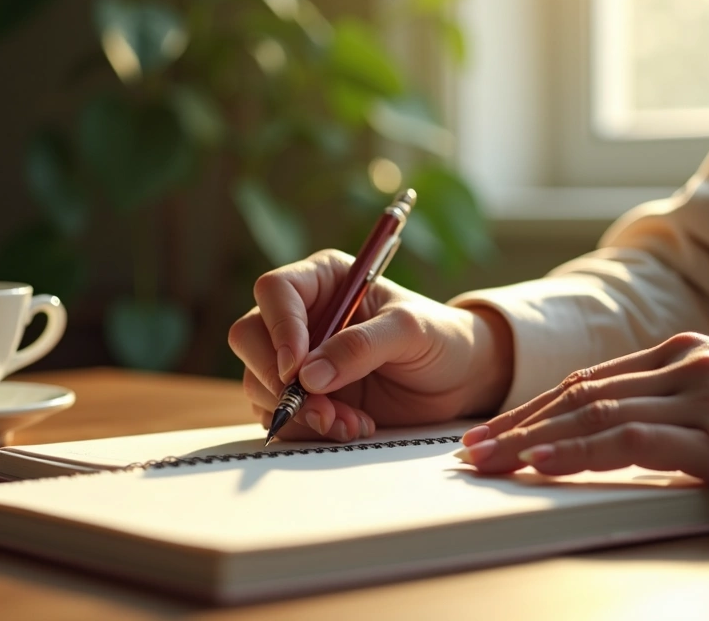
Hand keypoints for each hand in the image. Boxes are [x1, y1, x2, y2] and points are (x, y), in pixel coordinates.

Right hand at [228, 249, 512, 441]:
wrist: (459, 379)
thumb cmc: (440, 338)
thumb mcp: (411, 331)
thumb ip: (362, 346)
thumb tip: (310, 376)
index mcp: (325, 280)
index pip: (276, 291)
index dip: (279, 329)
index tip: (298, 370)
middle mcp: (302, 316)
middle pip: (250, 338)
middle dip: (279, 380)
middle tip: (320, 407)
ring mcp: (298, 359)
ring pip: (260, 382)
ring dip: (299, 411)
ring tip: (350, 421)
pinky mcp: (304, 396)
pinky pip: (280, 414)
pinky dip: (308, 428)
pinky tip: (350, 425)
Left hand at [456, 332, 708, 508]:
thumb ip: (678, 410)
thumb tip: (623, 441)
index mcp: (682, 356)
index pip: (588, 382)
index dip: (534, 408)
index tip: (495, 432)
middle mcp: (682, 368)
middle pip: (577, 394)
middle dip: (516, 424)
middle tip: (470, 451)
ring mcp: (700, 398)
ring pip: (592, 413)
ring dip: (530, 439)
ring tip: (487, 462)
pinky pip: (631, 439)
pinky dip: (578, 450)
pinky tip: (543, 462)